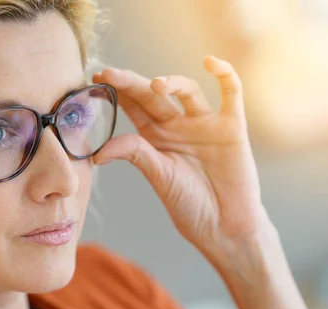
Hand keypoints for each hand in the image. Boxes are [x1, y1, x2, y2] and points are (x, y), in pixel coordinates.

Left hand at [92, 56, 269, 265]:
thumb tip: (98, 151)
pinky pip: (231, 94)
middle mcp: (179, 125)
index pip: (134, 106)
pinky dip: (225, 74)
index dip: (117, 91)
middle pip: (154, 95)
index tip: (95, 79)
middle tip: (110, 74)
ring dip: (172, 83)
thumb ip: (134, 154)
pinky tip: (210, 62)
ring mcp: (205, 124)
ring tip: (155, 86)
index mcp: (156, 137)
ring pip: (188, 90)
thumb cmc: (189, 204)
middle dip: (132, 82)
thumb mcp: (158, 176)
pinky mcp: (232, 127)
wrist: (224, 227)